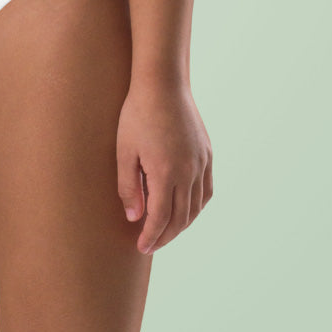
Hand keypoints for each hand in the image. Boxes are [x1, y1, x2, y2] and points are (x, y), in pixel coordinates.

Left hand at [117, 76, 212, 254]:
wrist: (163, 83)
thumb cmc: (137, 114)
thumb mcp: (124, 151)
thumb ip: (129, 187)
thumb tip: (134, 218)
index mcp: (166, 173)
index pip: (161, 218)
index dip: (151, 237)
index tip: (141, 247)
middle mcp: (188, 171)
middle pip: (181, 218)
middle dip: (166, 236)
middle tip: (151, 245)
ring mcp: (201, 162)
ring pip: (196, 207)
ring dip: (182, 224)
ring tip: (166, 230)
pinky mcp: (207, 153)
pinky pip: (206, 189)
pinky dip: (196, 205)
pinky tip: (186, 208)